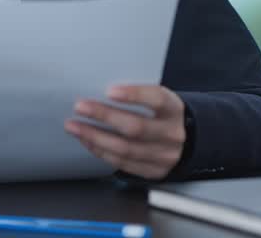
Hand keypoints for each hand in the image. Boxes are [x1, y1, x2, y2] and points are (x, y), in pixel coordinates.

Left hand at [65, 84, 187, 179]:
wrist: (185, 140)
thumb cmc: (162, 114)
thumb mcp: (158, 100)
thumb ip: (137, 96)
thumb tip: (100, 89)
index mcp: (174, 109)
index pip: (157, 99)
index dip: (134, 95)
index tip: (109, 90)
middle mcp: (172, 134)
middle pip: (136, 127)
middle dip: (104, 116)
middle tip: (80, 107)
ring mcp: (164, 156)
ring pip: (125, 149)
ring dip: (95, 137)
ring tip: (75, 126)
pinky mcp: (154, 171)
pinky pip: (123, 164)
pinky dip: (101, 151)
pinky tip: (87, 140)